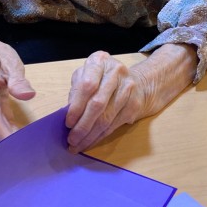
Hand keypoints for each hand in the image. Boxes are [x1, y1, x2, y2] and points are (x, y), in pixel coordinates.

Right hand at [0, 12, 34, 140]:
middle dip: (7, 142)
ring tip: (26, 150)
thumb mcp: (11, 60)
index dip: (3, 134)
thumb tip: (28, 96)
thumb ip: (18, 79)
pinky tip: (19, 139)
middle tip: (26, 155)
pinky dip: (6, 131)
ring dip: (7, 137)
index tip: (16, 147)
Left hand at [65, 44, 197, 153]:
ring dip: (91, 135)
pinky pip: (114, 125)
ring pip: (106, 118)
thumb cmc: (103, 79)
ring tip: (78, 145)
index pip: (87, 86)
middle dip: (83, 126)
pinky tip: (91, 142)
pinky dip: (100, 136)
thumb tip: (67, 115)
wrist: (139, 82)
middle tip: (72, 139)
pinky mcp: (135, 104)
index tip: (68, 123)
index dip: (76, 106)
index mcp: (99, 62)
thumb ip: (76, 91)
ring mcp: (128, 88)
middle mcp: (116, 72)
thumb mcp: (86, 76)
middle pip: (97, 104)